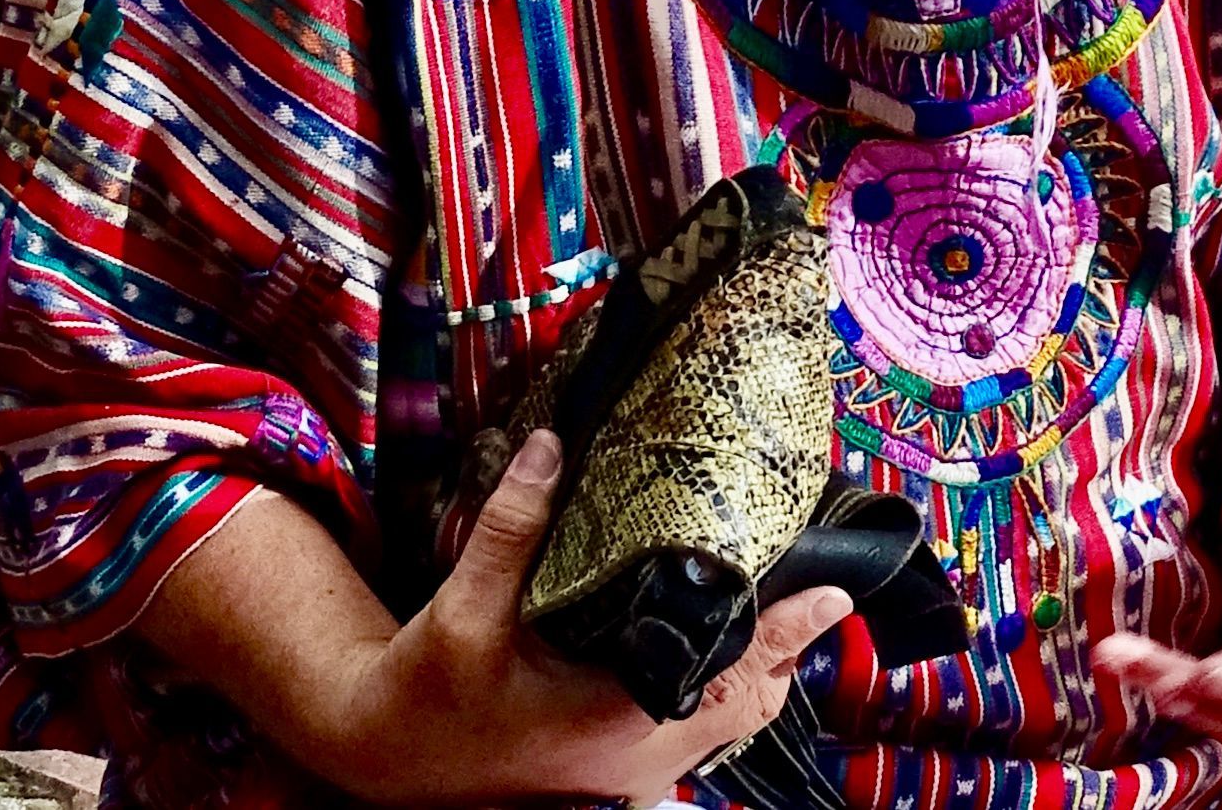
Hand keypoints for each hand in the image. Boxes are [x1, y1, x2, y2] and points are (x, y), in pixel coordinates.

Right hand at [322, 429, 854, 804]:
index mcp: (614, 717)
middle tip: (810, 581)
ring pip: (725, 725)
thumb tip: (552, 445)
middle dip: (783, 646)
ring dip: (753, 669)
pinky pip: (694, 734)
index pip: (728, 673)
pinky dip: (717, 691)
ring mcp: (628, 777)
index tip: (835, 590)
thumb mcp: (463, 606)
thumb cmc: (426, 693)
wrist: (386, 757)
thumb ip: (512, 526)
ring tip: (773, 604)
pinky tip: (710, 647)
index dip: (786, 632)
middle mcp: (636, 759)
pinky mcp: (613, 774)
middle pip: (746, 703)